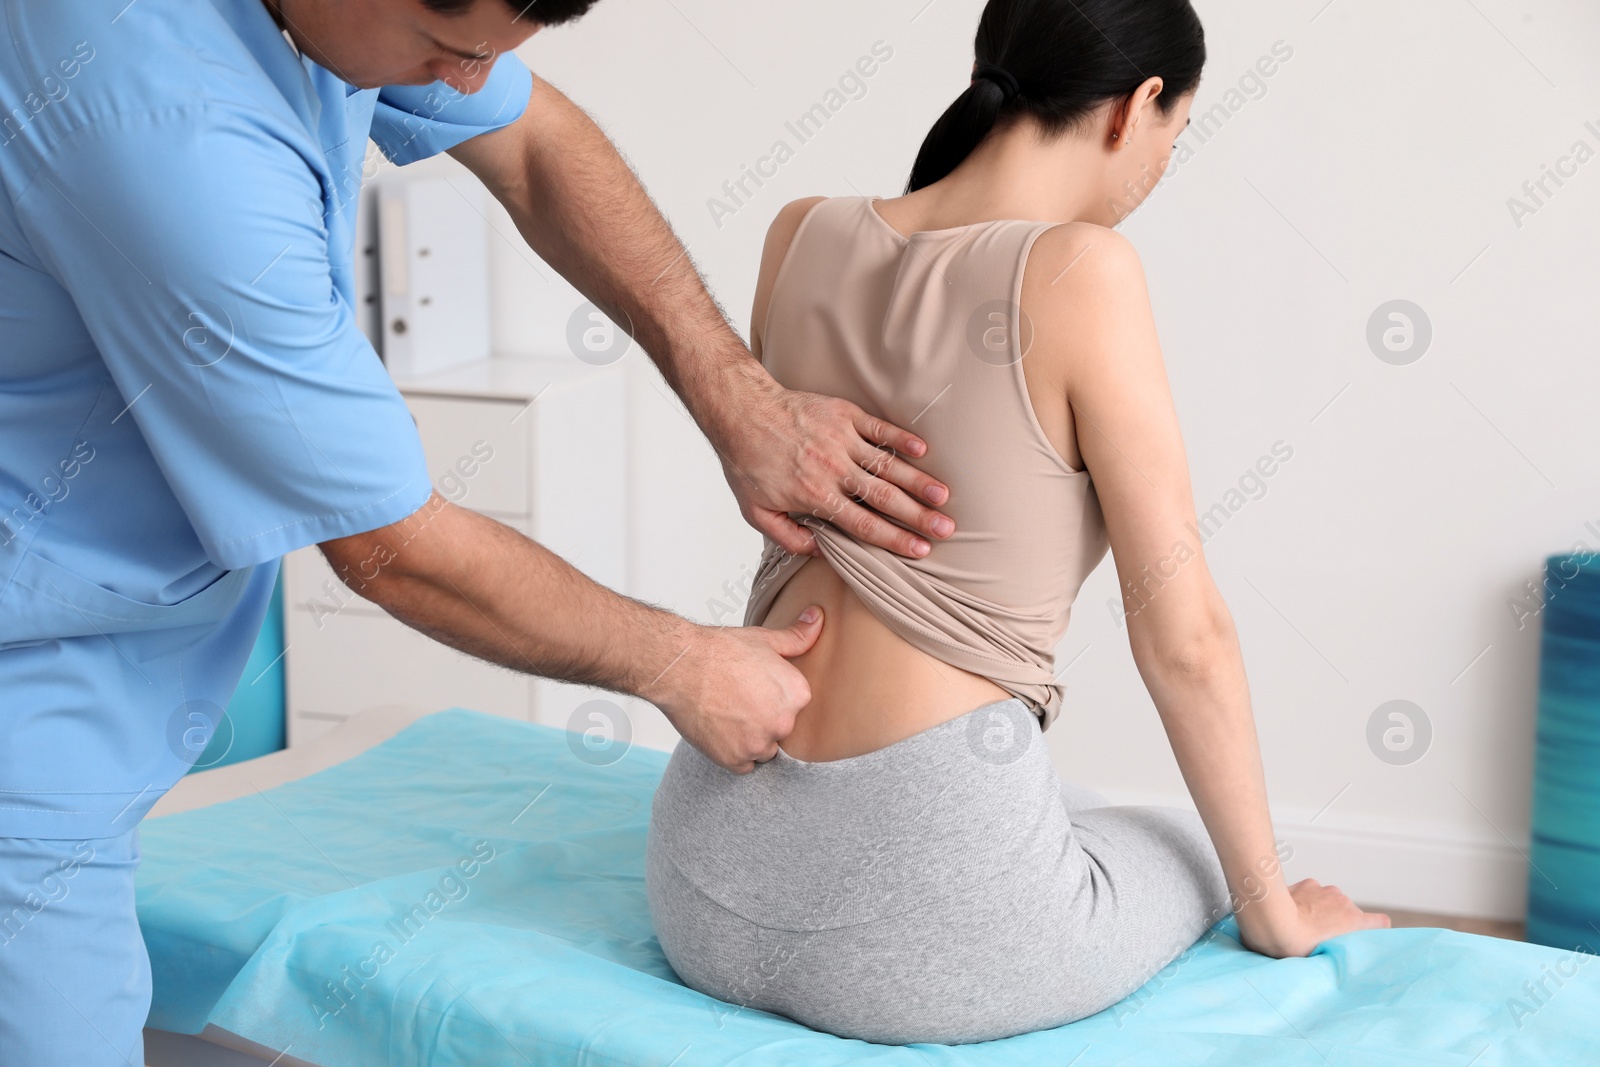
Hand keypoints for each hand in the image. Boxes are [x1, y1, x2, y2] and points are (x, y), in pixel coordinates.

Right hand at [646, 606, 825, 773]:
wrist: (681, 667)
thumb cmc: (719, 651)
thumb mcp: (764, 640)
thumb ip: (797, 637)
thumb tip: (818, 618)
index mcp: (797, 695)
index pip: (795, 708)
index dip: (774, 699)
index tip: (757, 690)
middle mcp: (783, 723)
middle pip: (780, 730)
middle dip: (764, 720)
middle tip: (740, 701)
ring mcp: (758, 744)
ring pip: (762, 749)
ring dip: (750, 739)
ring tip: (729, 716)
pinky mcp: (734, 759)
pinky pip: (743, 766)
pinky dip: (733, 753)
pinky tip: (721, 732)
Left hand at [708, 367, 955, 559]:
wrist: (741, 412)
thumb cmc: (747, 463)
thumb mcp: (755, 512)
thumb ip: (788, 538)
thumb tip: (820, 552)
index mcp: (815, 497)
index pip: (864, 525)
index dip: (895, 540)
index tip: (921, 551)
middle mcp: (833, 470)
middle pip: (885, 499)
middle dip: (918, 516)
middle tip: (946, 529)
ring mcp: (841, 440)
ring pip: (887, 465)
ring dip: (919, 481)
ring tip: (944, 496)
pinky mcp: (843, 415)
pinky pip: (879, 429)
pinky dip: (902, 440)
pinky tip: (922, 452)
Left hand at [1239, 878, 1390, 957]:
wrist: (1272, 922)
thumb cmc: (1297, 945)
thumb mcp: (1325, 956)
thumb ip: (1339, 950)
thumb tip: (1337, 952)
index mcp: (1354, 921)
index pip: (1381, 922)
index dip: (1373, 929)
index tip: (1362, 936)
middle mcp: (1345, 902)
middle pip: (1350, 914)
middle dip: (1340, 922)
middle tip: (1322, 936)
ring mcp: (1327, 890)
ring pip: (1332, 902)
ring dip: (1324, 910)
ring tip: (1304, 923)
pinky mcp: (1310, 883)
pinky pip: (1315, 892)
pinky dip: (1309, 899)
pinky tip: (1295, 909)